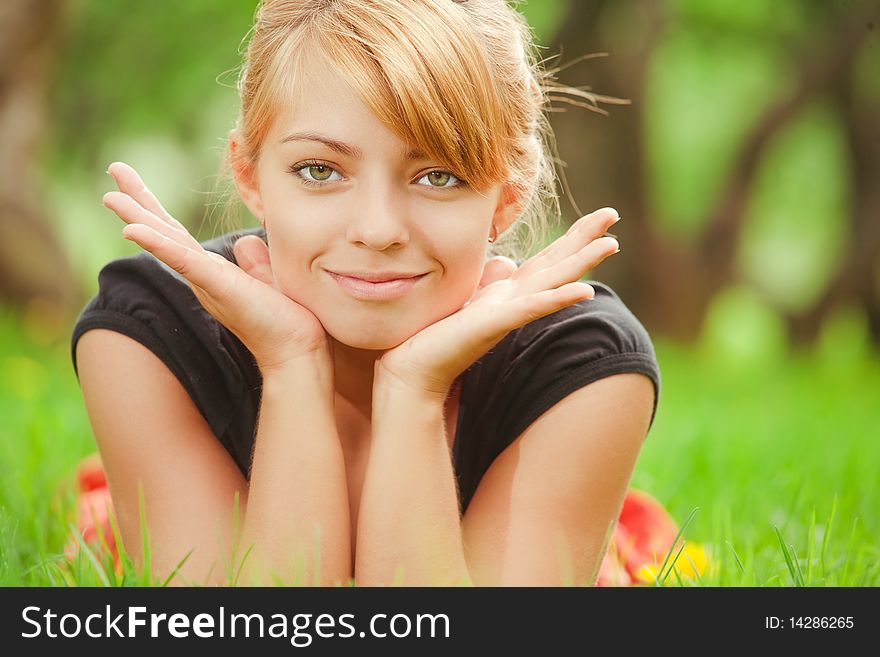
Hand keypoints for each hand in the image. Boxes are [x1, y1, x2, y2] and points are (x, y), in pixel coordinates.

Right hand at [101, 161, 330, 372]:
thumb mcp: (269, 280)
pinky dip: (158, 244)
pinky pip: (183, 261)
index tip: (132, 183)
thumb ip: (256, 261)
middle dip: (137, 200)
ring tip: (109, 196)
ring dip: (137, 217)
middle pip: (163, 231)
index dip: (155, 208)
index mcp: (213, 272)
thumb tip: (247, 242)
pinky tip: (133, 230)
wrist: (298, 352)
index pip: (178, 234)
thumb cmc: (288, 321)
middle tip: (113, 168)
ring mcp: (207, 281)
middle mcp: (203, 276)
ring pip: (165, 242)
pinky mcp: (218, 286)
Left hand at [376, 207, 621, 397]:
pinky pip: (531, 308)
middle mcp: (515, 301)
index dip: (573, 237)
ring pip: (554, 283)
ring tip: (611, 244)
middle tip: (613, 214)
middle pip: (558, 264)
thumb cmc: (437, 335)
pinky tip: (583, 291)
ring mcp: (508, 313)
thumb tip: (504, 262)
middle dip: (586, 239)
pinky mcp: (495, 325)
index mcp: (508, 293)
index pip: (548, 260)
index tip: (599, 217)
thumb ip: (489, 280)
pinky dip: (557, 299)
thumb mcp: (468, 296)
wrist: (414, 368)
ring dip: (583, 264)